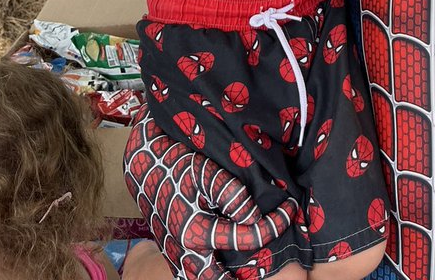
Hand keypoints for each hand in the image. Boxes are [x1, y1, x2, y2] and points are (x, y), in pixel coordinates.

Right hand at [124, 111, 302, 279]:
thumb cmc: (177, 165)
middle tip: (267, 269)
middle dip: (244, 278)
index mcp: (197, 232)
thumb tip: (252, 217)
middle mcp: (187, 253)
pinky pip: (192, 274)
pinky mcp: (173, 254)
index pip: (246, 237)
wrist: (145, 166)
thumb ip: (230, 194)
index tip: (289, 209)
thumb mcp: (206, 171)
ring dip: (226, 277)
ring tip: (249, 271)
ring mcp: (177, 258)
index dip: (273, 224)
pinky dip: (211, 272)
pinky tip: (226, 265)